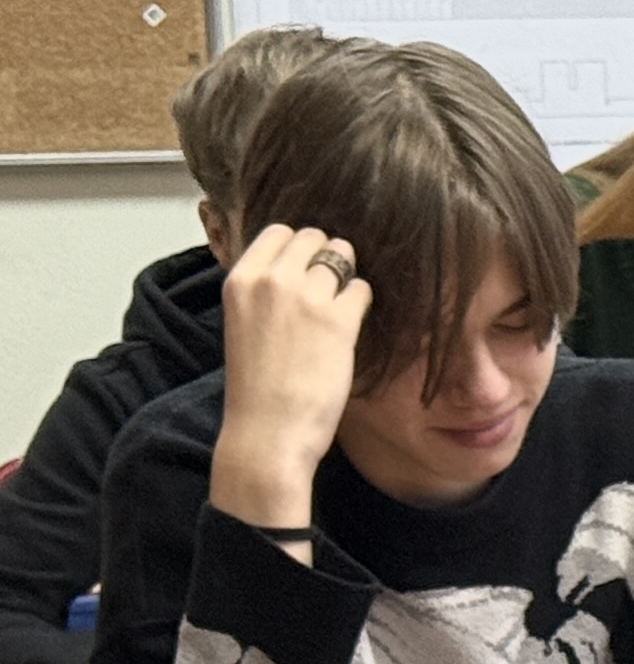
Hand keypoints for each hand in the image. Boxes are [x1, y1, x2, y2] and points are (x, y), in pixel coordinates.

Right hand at [210, 224, 372, 531]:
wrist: (267, 431)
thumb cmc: (257, 386)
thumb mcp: (244, 324)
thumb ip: (264, 292)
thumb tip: (297, 267)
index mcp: (240, 280)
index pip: (278, 232)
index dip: (299, 247)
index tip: (306, 266)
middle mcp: (271, 280)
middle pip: (313, 237)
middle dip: (327, 255)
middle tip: (331, 285)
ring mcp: (306, 297)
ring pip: (341, 257)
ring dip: (347, 277)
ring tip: (341, 307)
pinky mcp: (340, 320)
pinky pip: (363, 289)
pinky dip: (363, 302)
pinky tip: (352, 325)